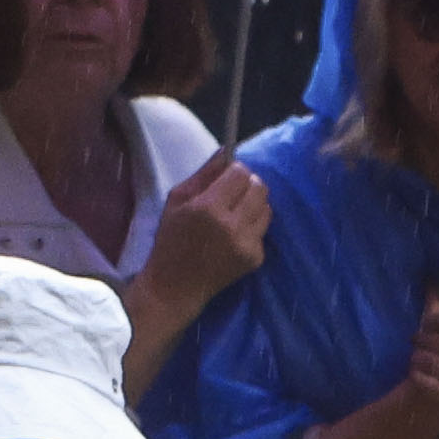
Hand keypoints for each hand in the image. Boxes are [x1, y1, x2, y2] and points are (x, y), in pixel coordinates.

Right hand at [144, 152, 270, 308]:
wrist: (176, 286)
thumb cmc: (171, 239)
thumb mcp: (177, 200)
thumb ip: (203, 174)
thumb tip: (226, 151)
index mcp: (208, 207)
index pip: (240, 173)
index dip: (235, 170)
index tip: (227, 177)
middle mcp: (232, 225)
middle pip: (259, 187)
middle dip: (248, 184)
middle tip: (234, 192)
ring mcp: (247, 243)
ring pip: (267, 207)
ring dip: (254, 204)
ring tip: (236, 212)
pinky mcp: (256, 258)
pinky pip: (263, 230)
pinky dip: (252, 227)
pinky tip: (235, 235)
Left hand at [408, 277, 438, 416]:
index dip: (433, 318)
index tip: (429, 321)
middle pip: (433, 337)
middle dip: (422, 336)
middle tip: (419, 338)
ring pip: (426, 359)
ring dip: (418, 355)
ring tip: (418, 355)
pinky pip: (425, 383)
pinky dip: (418, 376)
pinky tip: (419, 374)